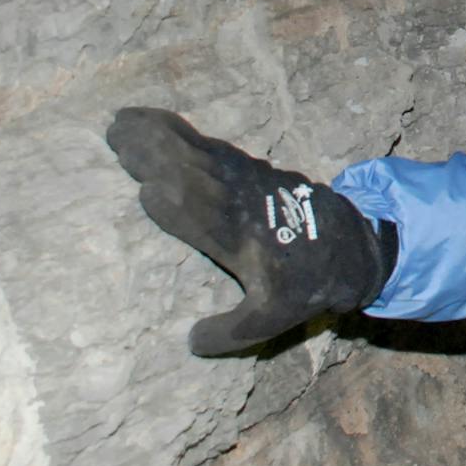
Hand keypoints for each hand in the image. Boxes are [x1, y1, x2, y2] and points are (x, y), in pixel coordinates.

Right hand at [107, 107, 394, 355]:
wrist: (351, 245)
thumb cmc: (307, 284)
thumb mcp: (274, 318)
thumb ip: (232, 332)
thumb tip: (190, 343)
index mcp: (245, 241)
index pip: (209, 221)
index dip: (182, 208)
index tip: (149, 192)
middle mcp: (242, 205)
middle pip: (196, 176)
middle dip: (158, 157)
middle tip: (114, 136)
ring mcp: (247, 181)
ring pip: (200, 154)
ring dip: (161, 137)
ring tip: (120, 122)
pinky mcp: (249, 168)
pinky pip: (211, 146)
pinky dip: (182, 132)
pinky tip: (154, 122)